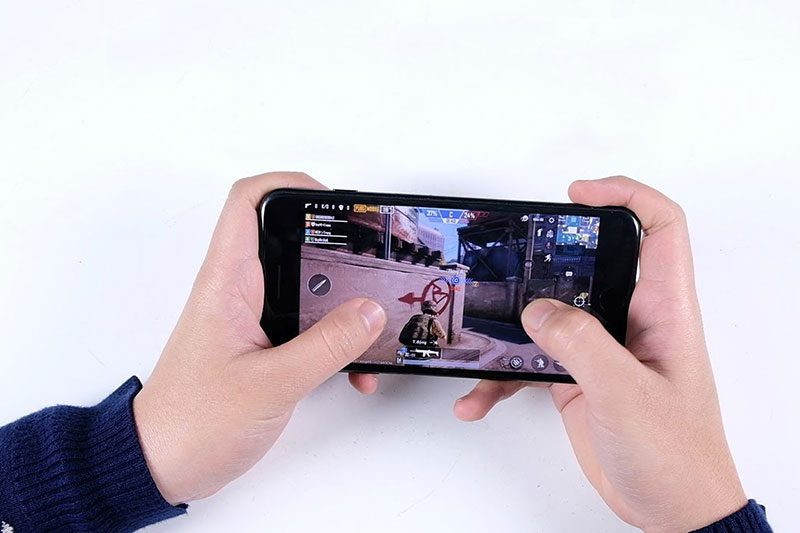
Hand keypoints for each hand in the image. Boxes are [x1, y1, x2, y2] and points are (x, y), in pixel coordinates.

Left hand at [133, 172, 385, 504]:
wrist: (161, 466)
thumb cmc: (192, 424)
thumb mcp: (271, 384)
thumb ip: (326, 346)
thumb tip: (370, 310)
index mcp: (227, 283)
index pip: (248, 202)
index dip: (290, 185)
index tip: (334, 201)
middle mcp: (238, 291)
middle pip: (287, 239)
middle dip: (334, 245)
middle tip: (370, 260)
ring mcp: (251, 318)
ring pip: (304, 286)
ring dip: (341, 300)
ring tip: (374, 318)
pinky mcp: (263, 346)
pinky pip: (307, 326)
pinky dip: (335, 340)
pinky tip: (354, 369)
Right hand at [351, 177, 746, 531]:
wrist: (672, 509)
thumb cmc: (677, 455)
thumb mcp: (626, 393)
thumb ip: (581, 343)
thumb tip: (539, 310)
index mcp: (663, 310)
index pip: (660, 228)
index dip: (625, 196)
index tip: (577, 193)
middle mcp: (630, 321)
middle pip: (589, 264)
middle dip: (545, 257)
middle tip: (509, 256)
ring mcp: (600, 350)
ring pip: (549, 315)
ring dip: (509, 328)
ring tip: (477, 337)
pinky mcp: (577, 380)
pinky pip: (530, 363)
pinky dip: (501, 378)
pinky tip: (478, 398)